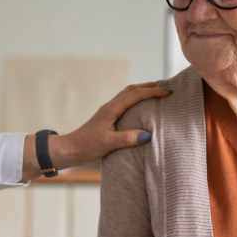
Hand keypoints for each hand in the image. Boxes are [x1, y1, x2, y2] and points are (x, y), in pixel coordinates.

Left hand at [22, 82, 170, 179]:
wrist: (69, 149)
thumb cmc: (87, 146)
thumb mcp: (108, 143)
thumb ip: (127, 138)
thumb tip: (148, 134)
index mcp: (111, 109)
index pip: (135, 95)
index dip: (152, 92)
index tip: (168, 92)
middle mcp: (110, 106)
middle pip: (132, 89)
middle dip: (150, 86)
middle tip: (166, 87)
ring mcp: (108, 111)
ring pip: (128, 94)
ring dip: (143, 90)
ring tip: (157, 92)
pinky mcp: (108, 117)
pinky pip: (125, 102)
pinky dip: (137, 99)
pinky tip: (142, 107)